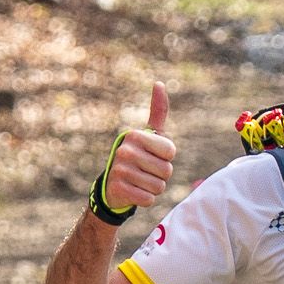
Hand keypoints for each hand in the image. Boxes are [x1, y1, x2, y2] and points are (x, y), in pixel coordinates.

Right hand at [90, 83, 174, 223]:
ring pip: (159, 187)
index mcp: (135, 135)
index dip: (166, 158)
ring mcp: (120, 170)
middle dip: (161, 176)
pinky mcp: (119, 189)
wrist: (113, 187)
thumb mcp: (149, 135)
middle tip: (145, 172)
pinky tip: (134, 192)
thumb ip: (158, 111)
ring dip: (153, 188)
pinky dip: (145, 200)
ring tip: (139, 182)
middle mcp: (125, 150)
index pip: (170, 151)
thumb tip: (159, 83)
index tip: (153, 157)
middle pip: (167, 171)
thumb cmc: (138, 157)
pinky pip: (149, 199)